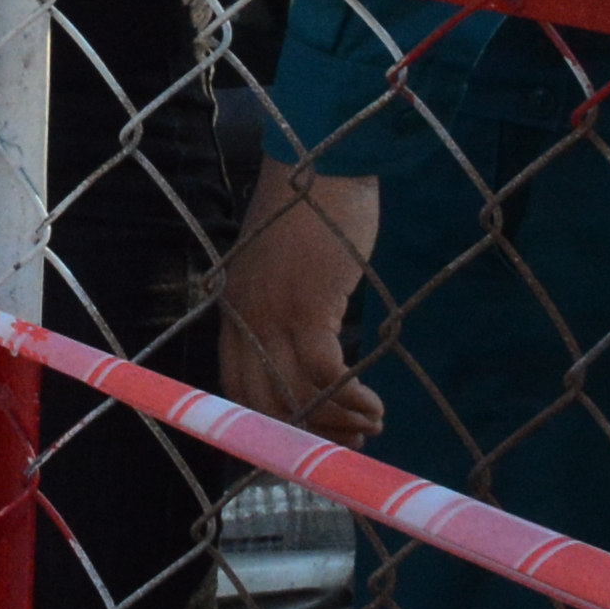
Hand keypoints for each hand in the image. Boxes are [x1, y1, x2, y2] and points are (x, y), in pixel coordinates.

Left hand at [217, 159, 385, 444]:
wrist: (322, 163)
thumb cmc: (311, 211)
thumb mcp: (284, 268)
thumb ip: (283, 307)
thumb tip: (308, 356)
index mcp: (236, 308)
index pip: (235, 387)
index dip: (268, 424)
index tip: (303, 445)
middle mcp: (245, 317)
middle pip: (261, 402)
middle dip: (305, 434)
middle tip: (347, 442)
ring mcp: (272, 314)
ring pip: (295, 395)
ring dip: (336, 423)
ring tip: (369, 425)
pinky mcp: (307, 307)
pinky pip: (325, 375)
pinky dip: (351, 399)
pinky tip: (374, 404)